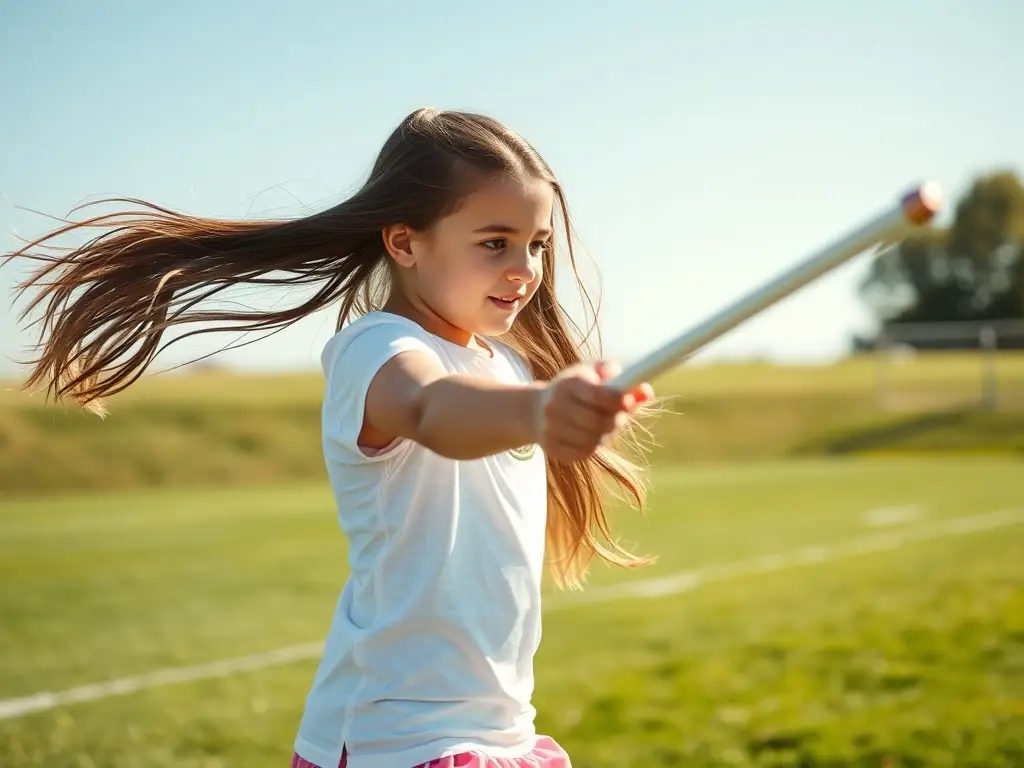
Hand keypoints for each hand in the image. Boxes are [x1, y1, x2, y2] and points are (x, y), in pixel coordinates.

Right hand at [533, 361, 652, 462]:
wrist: (535, 410)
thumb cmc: (574, 389)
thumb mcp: (592, 374)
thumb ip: (620, 378)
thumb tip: (646, 391)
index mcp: (568, 383)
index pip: (597, 394)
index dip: (618, 401)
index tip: (630, 403)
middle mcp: (555, 405)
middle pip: (597, 421)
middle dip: (615, 421)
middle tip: (620, 417)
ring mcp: (551, 429)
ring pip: (593, 440)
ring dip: (605, 435)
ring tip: (603, 427)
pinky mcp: (551, 448)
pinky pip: (583, 453)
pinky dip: (593, 446)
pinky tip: (590, 436)